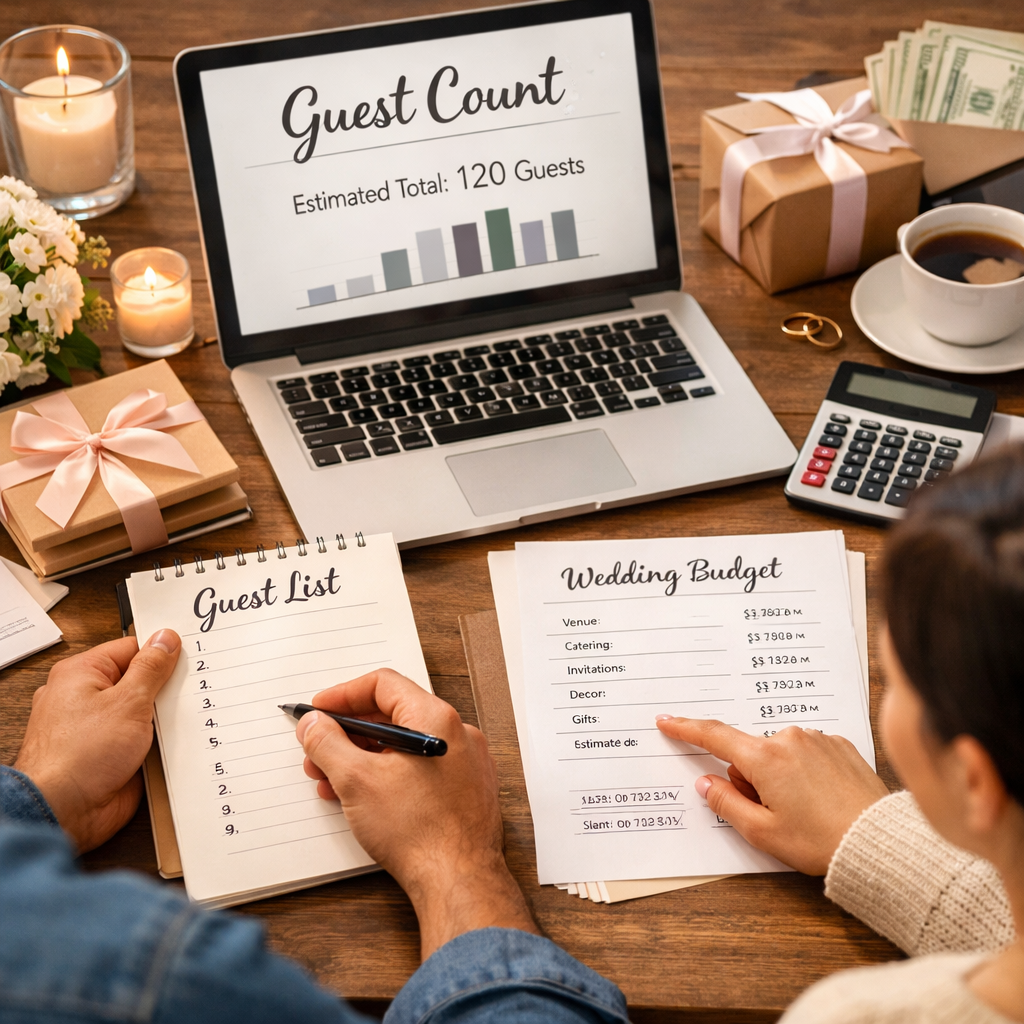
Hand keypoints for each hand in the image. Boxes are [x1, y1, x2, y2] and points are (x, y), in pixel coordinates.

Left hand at [14, 630, 180, 852]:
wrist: (64, 812)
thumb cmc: (80, 755)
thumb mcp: (128, 700)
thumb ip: (151, 668)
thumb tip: (165, 639)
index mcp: (83, 674)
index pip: (131, 649)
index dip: (162, 652)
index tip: (190, 657)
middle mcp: (87, 699)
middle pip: (139, 680)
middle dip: (166, 687)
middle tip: (195, 685)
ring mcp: (100, 728)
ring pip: (144, 712)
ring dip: (165, 718)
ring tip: (191, 713)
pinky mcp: (111, 755)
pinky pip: (144, 739)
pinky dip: (161, 741)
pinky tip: (182, 739)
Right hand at [297, 669, 538, 958]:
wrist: (459, 881)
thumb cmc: (419, 832)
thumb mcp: (357, 781)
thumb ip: (328, 744)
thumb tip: (314, 724)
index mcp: (435, 718)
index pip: (383, 684)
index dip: (344, 694)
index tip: (319, 711)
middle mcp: (456, 733)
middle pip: (393, 715)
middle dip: (348, 733)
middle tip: (318, 751)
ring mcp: (465, 762)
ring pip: (404, 746)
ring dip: (363, 758)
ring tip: (332, 782)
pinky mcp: (465, 789)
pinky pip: (420, 769)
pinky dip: (388, 775)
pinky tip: (362, 798)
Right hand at [656, 717, 889, 873]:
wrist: (880, 842)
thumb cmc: (821, 841)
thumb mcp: (762, 832)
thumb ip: (726, 803)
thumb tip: (706, 783)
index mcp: (764, 757)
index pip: (714, 736)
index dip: (686, 729)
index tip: (667, 720)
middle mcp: (789, 738)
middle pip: (750, 752)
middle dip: (749, 778)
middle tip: (770, 813)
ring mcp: (817, 739)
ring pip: (779, 753)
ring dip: (778, 775)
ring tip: (804, 811)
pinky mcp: (840, 745)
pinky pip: (807, 753)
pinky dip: (804, 771)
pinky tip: (821, 798)